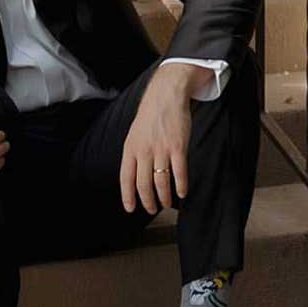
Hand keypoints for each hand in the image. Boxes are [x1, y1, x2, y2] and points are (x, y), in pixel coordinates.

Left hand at [119, 63, 209, 213]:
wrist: (165, 96)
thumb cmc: (150, 117)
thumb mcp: (134, 135)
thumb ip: (134, 154)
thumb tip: (134, 175)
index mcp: (130, 148)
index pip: (126, 177)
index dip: (127, 195)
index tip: (130, 208)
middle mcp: (144, 151)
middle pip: (143, 183)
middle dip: (147, 200)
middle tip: (152, 209)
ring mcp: (161, 149)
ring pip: (161, 181)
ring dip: (163, 197)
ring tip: (166, 204)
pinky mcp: (178, 147)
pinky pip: (179, 171)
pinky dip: (180, 185)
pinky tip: (182, 193)